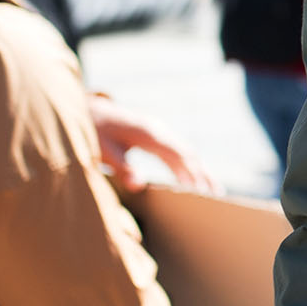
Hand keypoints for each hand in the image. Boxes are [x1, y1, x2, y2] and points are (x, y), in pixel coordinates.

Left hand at [89, 96, 216, 194]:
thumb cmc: (94, 131)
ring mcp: (159, 130)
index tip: (201, 191)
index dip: (190, 173)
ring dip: (199, 169)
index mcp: (149, 134)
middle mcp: (159, 130)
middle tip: (216, 194)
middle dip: (203, 173)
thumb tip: (138, 186)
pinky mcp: (156, 134)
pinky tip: (191, 177)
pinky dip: (189, 164)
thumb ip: (121, 167)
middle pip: (188, 153)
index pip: (177, 155)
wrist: (90, 110)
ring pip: (186, 151)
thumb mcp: (103, 151)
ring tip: (212, 189)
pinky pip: (178, 150)